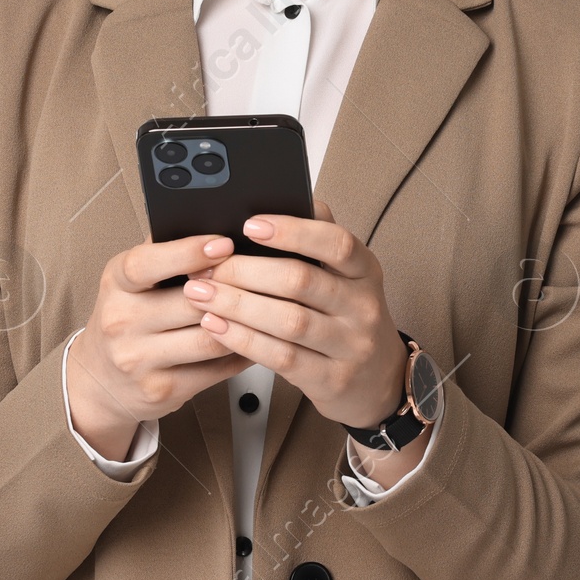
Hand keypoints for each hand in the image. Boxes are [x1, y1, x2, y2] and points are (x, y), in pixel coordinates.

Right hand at [66, 232, 252, 461]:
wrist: (100, 380)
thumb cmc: (127, 317)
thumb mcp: (132, 280)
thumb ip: (166, 253)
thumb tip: (218, 223)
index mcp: (116, 283)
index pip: (147, 264)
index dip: (188, 252)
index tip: (225, 242)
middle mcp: (121, 321)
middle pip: (190, 302)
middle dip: (230, 289)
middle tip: (264, 276)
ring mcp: (139, 359)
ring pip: (209, 338)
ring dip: (242, 324)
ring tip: (264, 307)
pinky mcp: (162, 390)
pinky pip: (216, 370)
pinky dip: (241, 353)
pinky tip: (253, 339)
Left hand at [180, 200, 409, 438]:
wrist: (377, 380)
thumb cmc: (348, 317)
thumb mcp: (346, 275)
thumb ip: (317, 239)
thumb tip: (281, 198)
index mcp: (365, 270)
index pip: (335, 243)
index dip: (292, 231)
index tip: (251, 225)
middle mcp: (362, 305)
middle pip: (301, 281)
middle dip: (246, 271)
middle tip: (208, 266)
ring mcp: (350, 345)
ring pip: (287, 321)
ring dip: (237, 305)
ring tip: (201, 293)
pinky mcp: (331, 379)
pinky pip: (281, 357)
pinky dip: (243, 339)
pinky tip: (216, 326)